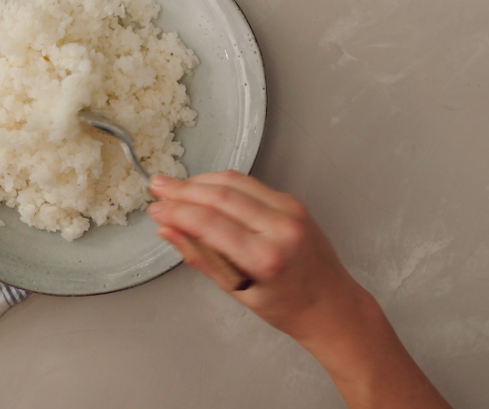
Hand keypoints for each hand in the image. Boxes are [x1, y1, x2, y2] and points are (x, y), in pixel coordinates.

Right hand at [148, 171, 450, 408]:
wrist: (332, 304)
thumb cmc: (286, 308)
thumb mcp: (236, 291)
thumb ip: (200, 256)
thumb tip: (167, 230)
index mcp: (265, 258)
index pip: (209, 223)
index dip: (177, 212)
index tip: (156, 210)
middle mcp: (281, 227)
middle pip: (220, 196)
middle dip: (183, 189)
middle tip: (157, 187)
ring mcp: (290, 210)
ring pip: (234, 182)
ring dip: (200, 181)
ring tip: (174, 185)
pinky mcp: (293, 201)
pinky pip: (250, 185)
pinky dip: (222, 183)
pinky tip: (203, 188)